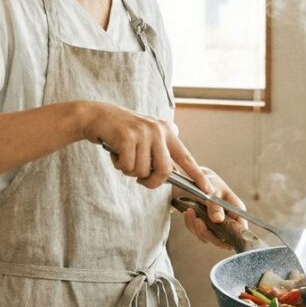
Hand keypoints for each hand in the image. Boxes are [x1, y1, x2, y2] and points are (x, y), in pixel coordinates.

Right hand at [81, 102, 208, 190]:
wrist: (97, 116)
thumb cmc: (122, 132)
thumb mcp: (146, 134)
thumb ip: (160, 150)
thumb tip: (172, 174)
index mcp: (167, 131)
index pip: (186, 157)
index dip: (197, 176)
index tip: (208, 191)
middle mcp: (158, 130)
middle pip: (164, 170)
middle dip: (152, 182)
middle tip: (141, 180)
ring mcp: (143, 132)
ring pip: (142, 171)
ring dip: (130, 171)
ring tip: (123, 157)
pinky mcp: (127, 137)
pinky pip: (127, 166)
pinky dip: (119, 165)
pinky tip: (115, 153)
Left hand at [177, 169, 247, 249]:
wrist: (195, 179)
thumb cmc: (209, 182)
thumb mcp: (213, 191)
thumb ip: (215, 206)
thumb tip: (218, 220)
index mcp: (236, 212)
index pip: (241, 230)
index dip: (235, 237)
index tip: (221, 236)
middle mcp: (228, 221)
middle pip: (222, 240)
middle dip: (207, 232)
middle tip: (197, 220)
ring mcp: (216, 225)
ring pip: (208, 237)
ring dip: (196, 227)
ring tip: (189, 211)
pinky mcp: (205, 226)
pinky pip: (197, 232)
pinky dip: (191, 224)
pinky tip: (187, 213)